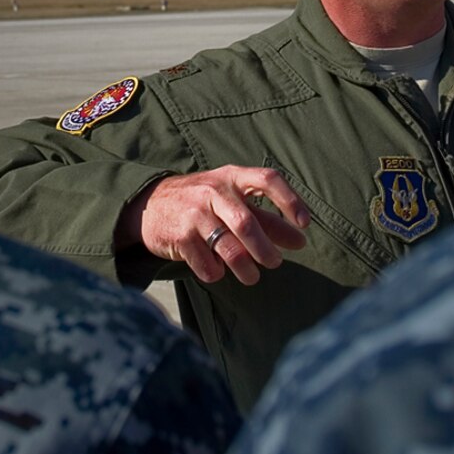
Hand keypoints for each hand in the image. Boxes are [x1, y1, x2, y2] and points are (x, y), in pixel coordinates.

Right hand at [119, 165, 310, 285]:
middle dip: (265, 248)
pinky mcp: (180, 236)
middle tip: (276, 263)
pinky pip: (206, 264)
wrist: (150, 205)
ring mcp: (195, 213)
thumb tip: (299, 241)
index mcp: (232, 176)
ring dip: (245, 267)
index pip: (268, 179)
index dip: (289, 200)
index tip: (304, 224)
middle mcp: (214, 191)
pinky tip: (218, 272)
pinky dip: (216, 273)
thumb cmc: (203, 202)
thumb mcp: (232, 201)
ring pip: (228, 247)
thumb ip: (265, 219)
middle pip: (247, 223)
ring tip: (252, 277)